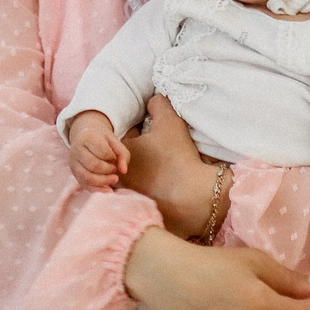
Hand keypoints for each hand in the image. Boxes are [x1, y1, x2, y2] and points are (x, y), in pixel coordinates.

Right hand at [67, 112, 129, 191]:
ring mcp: (73, 163)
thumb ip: (123, 154)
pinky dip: (97, 189)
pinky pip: (84, 184)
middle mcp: (77, 150)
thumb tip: (123, 171)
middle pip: (93, 165)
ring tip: (115, 179)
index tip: (115, 157)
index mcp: (87, 138)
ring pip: (87, 177)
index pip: (102, 151)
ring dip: (104, 181)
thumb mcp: (114, 141)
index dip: (112, 157)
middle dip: (108, 170)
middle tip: (115, 169)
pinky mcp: (74, 173)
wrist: (84, 136)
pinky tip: (108, 189)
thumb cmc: (102, 140)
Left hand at [122, 95, 218, 238]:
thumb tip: (153, 99)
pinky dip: (147, 188)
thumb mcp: (170, 122)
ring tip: (158, 167)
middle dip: (136, 151)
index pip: (122, 134)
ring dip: (140, 171)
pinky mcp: (136, 209)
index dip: (140, 129)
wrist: (192, 196)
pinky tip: (162, 185)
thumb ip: (158, 104)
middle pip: (121, 157)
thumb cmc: (178, 158)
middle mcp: (116, 175)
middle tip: (155, 149)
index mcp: (119, 152)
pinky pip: (137, 193)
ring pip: (128, 176)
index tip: (153, 132)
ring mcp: (125, 195)